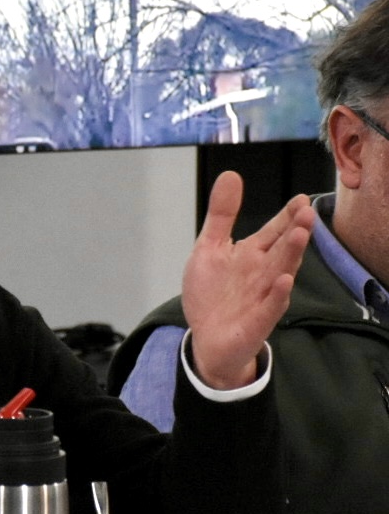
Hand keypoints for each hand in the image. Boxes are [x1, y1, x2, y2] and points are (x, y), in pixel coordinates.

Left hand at [183, 171, 314, 387]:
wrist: (206, 338)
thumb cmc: (211, 292)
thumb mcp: (208, 248)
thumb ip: (221, 215)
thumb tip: (231, 175)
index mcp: (252, 254)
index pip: (274, 231)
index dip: (286, 216)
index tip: (300, 199)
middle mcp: (263, 272)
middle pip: (282, 249)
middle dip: (295, 231)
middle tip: (307, 212)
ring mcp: (263, 296)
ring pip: (281, 272)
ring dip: (292, 256)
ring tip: (300, 235)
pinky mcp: (257, 320)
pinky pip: (271, 306)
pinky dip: (278, 295)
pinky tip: (284, 281)